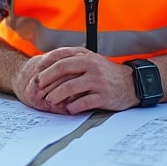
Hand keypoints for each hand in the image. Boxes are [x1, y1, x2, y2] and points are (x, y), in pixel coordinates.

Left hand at [22, 47, 137, 113]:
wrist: (132, 83)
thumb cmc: (106, 73)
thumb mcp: (91, 61)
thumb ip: (72, 61)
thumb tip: (47, 67)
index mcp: (86, 56)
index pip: (60, 57)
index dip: (45, 66)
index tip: (35, 75)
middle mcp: (91, 65)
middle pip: (62, 69)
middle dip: (45, 80)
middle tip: (36, 90)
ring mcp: (98, 80)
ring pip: (70, 87)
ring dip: (56, 95)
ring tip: (49, 101)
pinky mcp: (104, 96)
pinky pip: (84, 102)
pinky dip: (73, 107)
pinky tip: (68, 109)